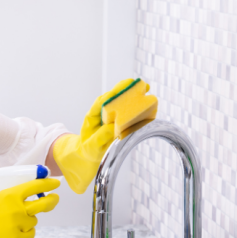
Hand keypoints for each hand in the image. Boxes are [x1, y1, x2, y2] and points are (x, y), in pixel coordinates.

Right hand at [0, 178, 59, 237]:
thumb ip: (3, 196)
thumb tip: (12, 196)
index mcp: (10, 196)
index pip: (35, 186)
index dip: (47, 184)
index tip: (54, 183)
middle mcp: (17, 210)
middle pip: (44, 204)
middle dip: (52, 200)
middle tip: (54, 199)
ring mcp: (18, 225)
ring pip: (34, 221)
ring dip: (29, 220)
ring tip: (17, 222)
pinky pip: (30, 235)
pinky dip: (27, 233)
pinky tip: (20, 232)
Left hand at [52, 78, 155, 193]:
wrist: (90, 154)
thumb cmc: (89, 149)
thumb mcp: (92, 146)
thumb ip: (100, 137)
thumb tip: (113, 128)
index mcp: (92, 117)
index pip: (99, 103)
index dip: (109, 96)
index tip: (118, 92)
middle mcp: (102, 112)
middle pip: (112, 97)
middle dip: (123, 89)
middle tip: (136, 83)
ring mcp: (111, 114)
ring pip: (120, 100)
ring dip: (132, 93)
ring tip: (145, 87)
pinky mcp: (119, 118)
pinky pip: (128, 110)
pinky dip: (137, 104)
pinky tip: (147, 100)